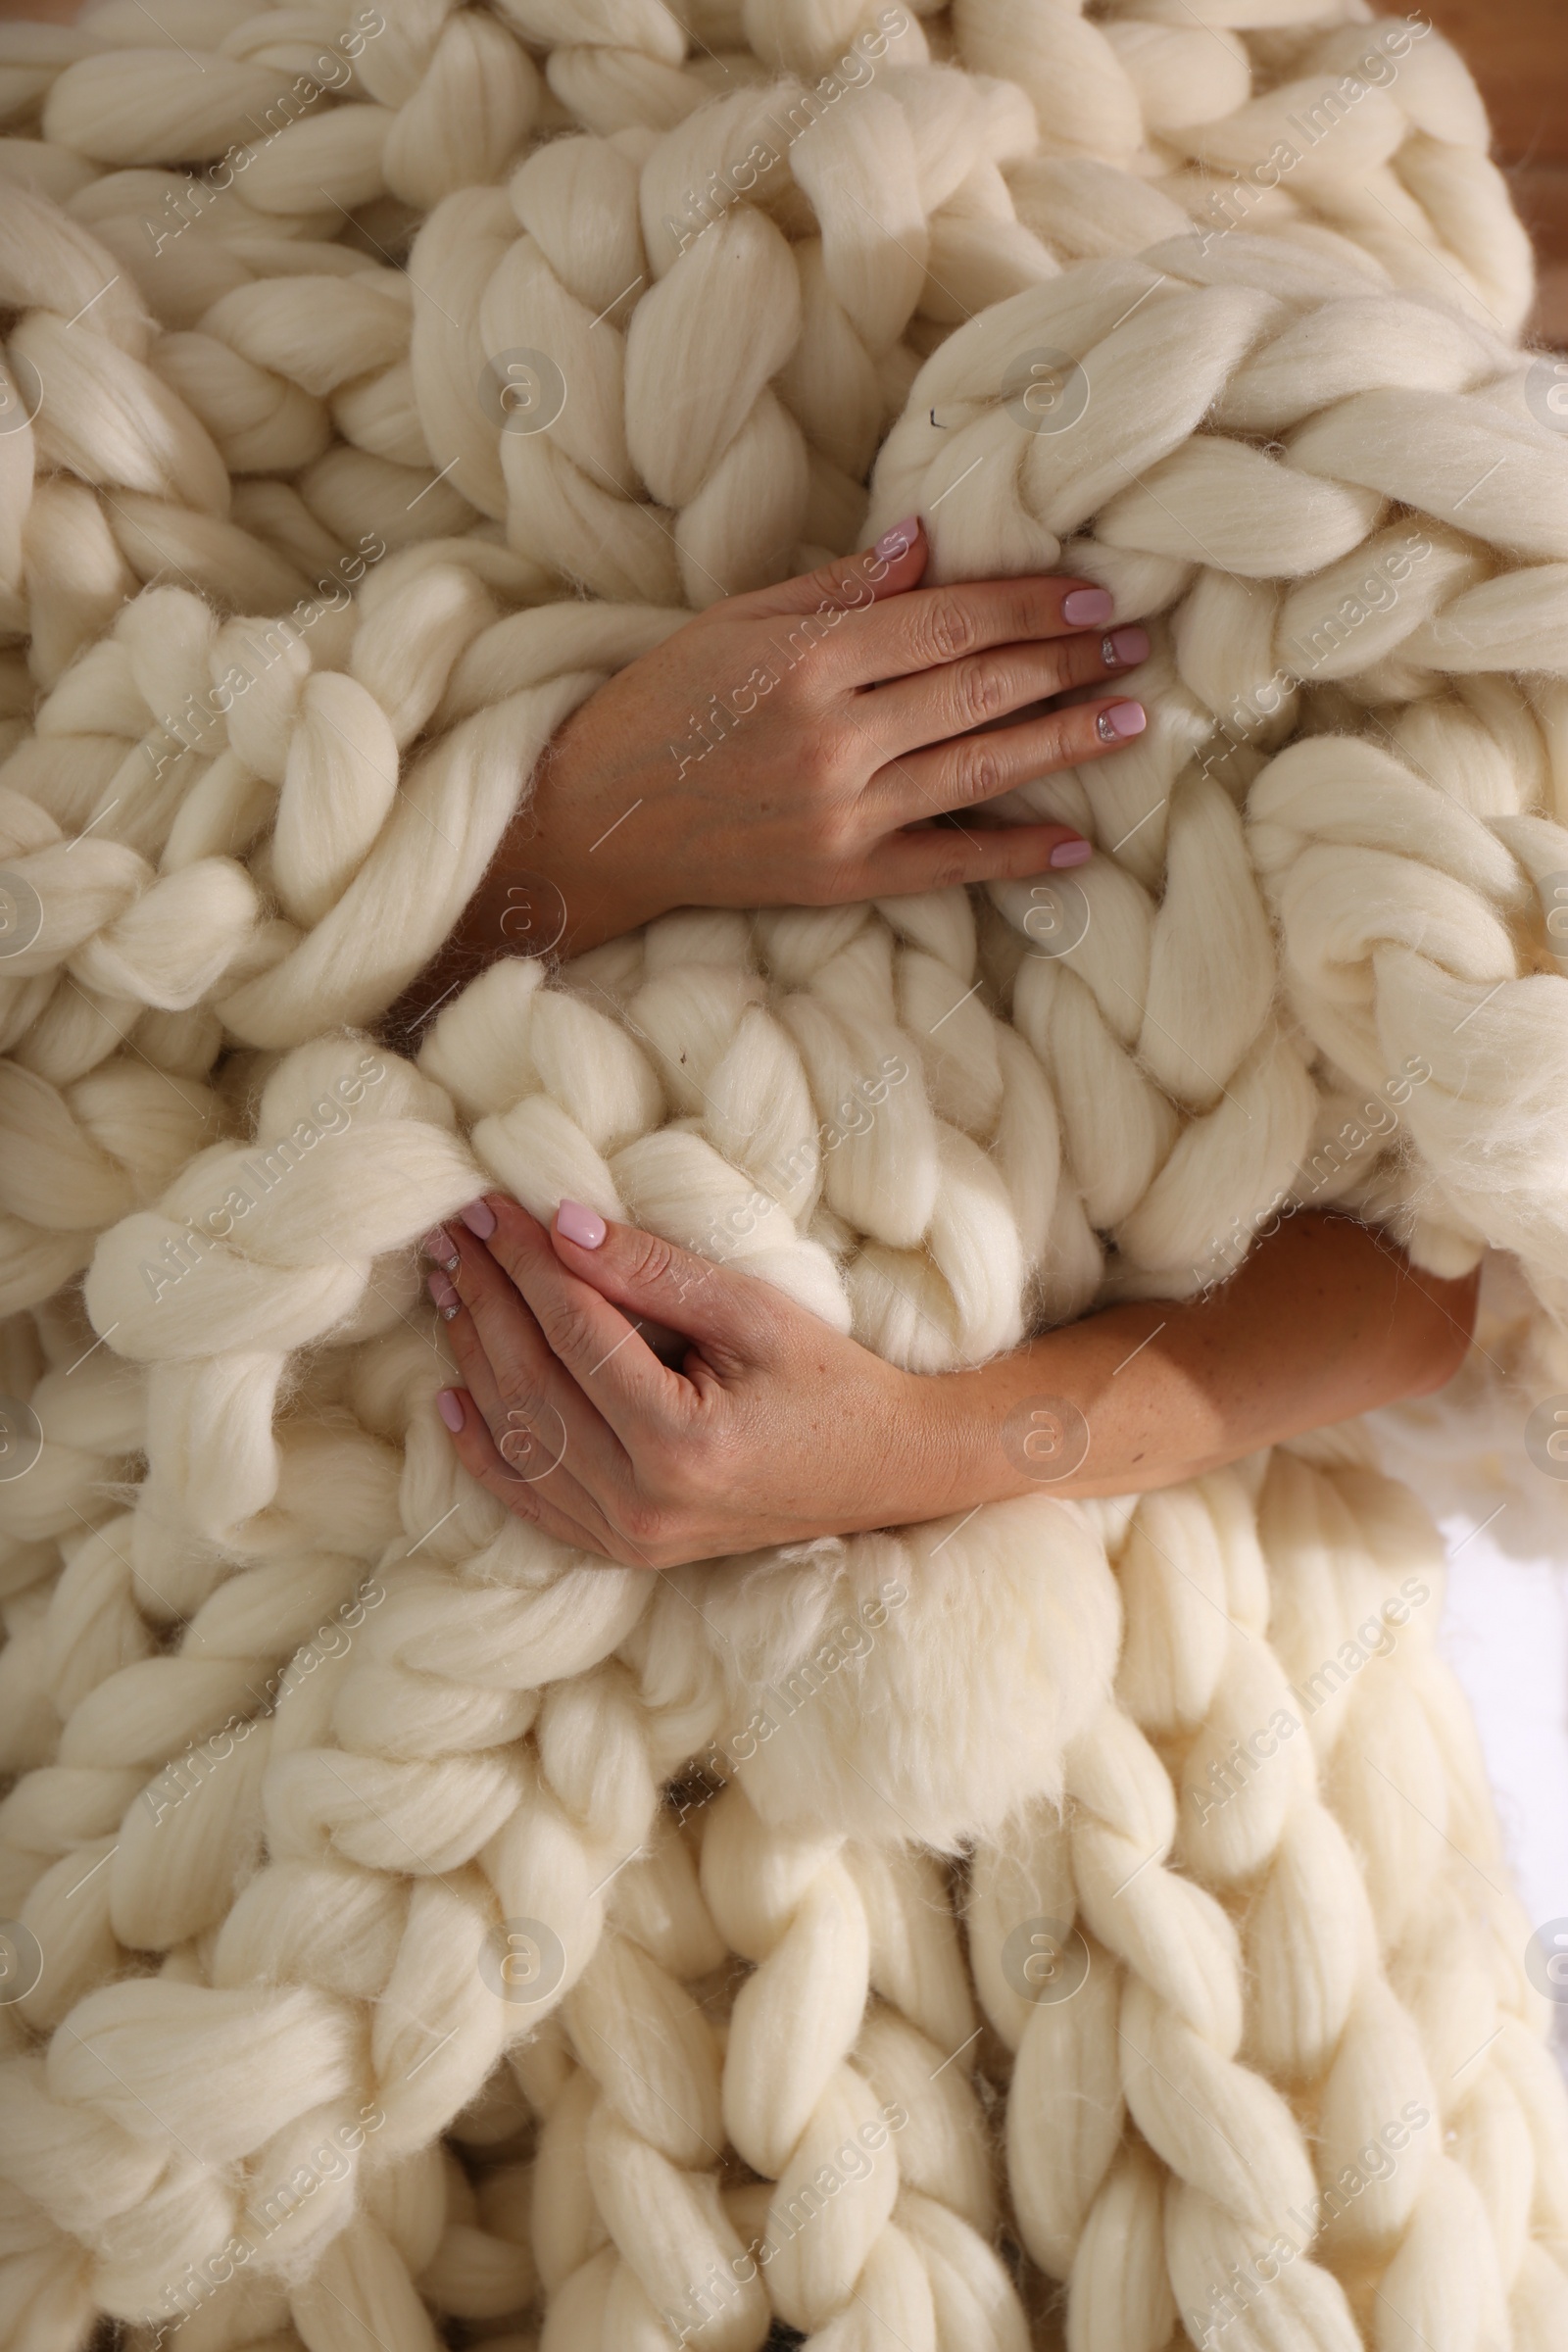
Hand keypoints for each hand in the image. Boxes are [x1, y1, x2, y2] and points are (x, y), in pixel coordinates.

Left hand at [421, 1193, 943, 1568]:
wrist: (888, 1470)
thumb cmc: (831, 1379)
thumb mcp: (754, 1310)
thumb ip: (655, 1270)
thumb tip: (561, 1222)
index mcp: (679, 1439)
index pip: (572, 1330)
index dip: (524, 1261)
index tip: (487, 1207)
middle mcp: (642, 1502)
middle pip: (531, 1383)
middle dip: (486, 1300)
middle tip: (452, 1237)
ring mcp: (630, 1537)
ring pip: (519, 1439)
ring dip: (473, 1359)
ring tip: (448, 1289)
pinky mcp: (628, 1550)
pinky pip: (533, 1501)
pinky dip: (484, 1450)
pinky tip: (450, 1396)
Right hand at [445, 515, 1149, 964]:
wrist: (596, 821)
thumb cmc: (658, 707)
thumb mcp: (734, 624)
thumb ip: (834, 588)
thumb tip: (925, 541)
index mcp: (810, 660)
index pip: (950, 622)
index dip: (1031, 606)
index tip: (1094, 592)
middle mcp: (836, 738)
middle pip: (981, 689)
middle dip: (1069, 662)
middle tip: (1138, 641)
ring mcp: (844, 815)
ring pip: (982, 768)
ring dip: (1065, 742)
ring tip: (1131, 719)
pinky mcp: (842, 878)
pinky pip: (948, 865)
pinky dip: (1015, 855)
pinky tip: (1077, 843)